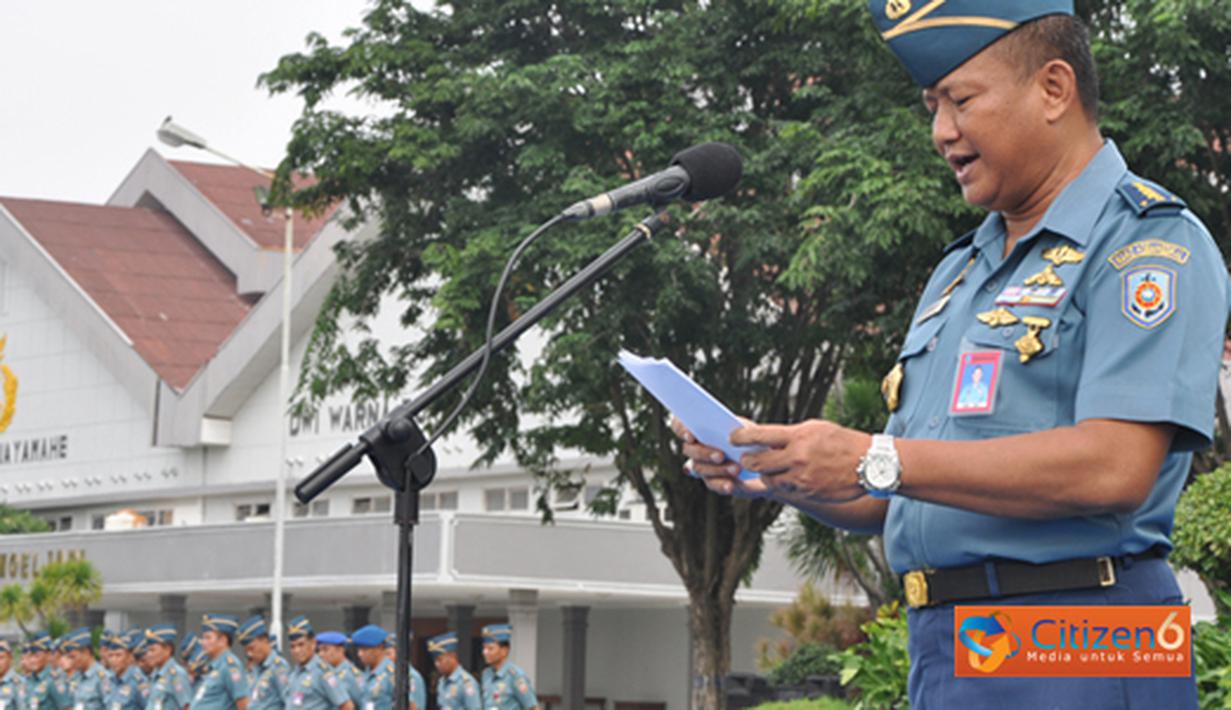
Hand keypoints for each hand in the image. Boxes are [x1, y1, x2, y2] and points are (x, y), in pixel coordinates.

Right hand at [670, 417, 770, 497]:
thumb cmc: (751, 439)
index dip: (681, 430)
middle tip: (721, 455)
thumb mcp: (745, 428)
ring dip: (717, 469)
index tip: (691, 436)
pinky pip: (712, 484)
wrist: (764, 460)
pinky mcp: (713, 481)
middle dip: (704, 453)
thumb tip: (729, 434)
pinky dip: (721, 484)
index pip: (679, 425)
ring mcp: (702, 465)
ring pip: (699, 468)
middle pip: (689, 450)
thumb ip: (733, 428)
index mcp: (699, 428)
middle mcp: (696, 447)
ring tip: (736, 469)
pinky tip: (731, 485)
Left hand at [732, 420, 871, 502]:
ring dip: (764, 474)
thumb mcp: (815, 428)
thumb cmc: (843, 442)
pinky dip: (781, 484)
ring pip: (768, 479)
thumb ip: (790, 434)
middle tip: (744, 458)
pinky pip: (784, 491)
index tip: (732, 437)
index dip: (740, 437)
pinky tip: (785, 477)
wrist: (870, 464)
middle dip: (746, 460)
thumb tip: (766, 438)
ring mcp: (801, 479)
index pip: (759, 435)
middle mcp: (797, 458)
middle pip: (756, 462)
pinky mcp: (807, 494)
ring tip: (768, 467)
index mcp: (798, 437)